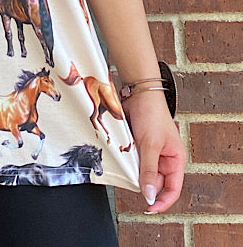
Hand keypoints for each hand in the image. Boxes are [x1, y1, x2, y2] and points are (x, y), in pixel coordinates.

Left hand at [123, 90, 185, 212]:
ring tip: (130, 154)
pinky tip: (125, 151)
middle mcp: (165, 159)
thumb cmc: (152, 114)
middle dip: (142, 179)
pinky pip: (133, 161)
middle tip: (132, 170)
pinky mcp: (139, 147)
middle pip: (153, 181)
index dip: (162, 201)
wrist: (139, 93)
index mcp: (175, 160)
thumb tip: (148, 195)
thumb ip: (148, 170)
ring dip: (133, 167)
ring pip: (141, 172)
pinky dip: (128, 159)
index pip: (172, 189)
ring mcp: (151, 153)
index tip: (149, 208)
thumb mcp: (151, 145)